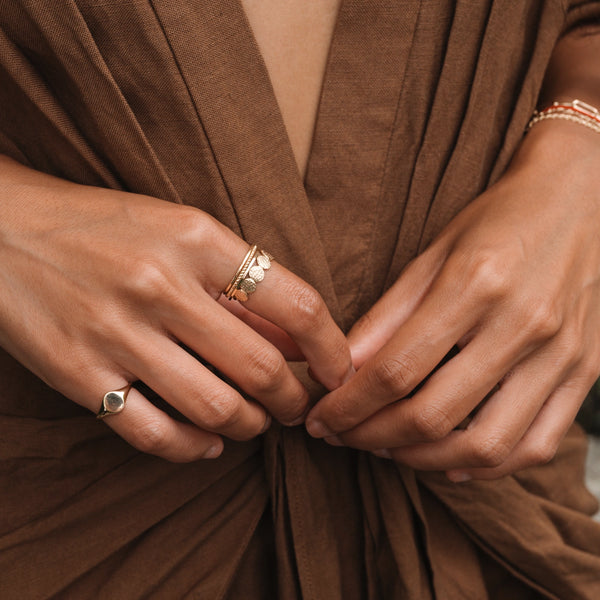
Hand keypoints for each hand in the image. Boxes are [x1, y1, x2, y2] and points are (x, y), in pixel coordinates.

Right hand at [0, 156, 352, 461]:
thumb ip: (241, 284)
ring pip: (216, 409)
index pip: (297, 304)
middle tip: (298, 404)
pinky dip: (195, 449)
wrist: (5, 229)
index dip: (331, 347)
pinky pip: (155, 434)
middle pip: (262, 369)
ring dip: (252, 425)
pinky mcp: (80, 374)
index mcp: (196, 239)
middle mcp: (161, 287)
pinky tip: (210, 442)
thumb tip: (298, 338)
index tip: (339, 369)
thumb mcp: (181, 230)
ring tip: (257, 420)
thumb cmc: (104, 225)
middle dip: (294, 399)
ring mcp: (117, 334)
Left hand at [305, 121, 599, 479]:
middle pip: (433, 413)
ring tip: (388, 449)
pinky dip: (489, 466)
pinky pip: (537, 444)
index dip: (348, 405)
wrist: (581, 198)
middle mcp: (522, 324)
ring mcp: (562, 354)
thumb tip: (342, 366)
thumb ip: (387, 315)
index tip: (322, 418)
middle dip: (373, 437)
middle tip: (344, 436)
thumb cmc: (499, 220)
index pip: (396, 370)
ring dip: (423, 460)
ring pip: (485, 445)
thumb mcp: (433, 254)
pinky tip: (450, 460)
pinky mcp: (586, 372)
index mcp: (474, 285)